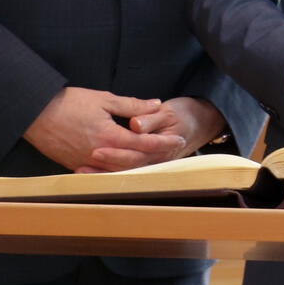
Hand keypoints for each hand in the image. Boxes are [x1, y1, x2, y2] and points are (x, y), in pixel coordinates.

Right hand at [23, 86, 184, 172]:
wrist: (34, 113)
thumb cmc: (68, 102)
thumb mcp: (103, 99)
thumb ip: (131, 105)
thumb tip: (155, 105)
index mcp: (109, 137)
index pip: (144, 143)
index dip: (163, 142)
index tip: (179, 140)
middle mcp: (100, 154)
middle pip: (135, 161)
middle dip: (156, 155)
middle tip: (173, 150)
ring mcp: (87, 163)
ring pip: (120, 170)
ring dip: (140, 165)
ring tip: (156, 159)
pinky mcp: (76, 166)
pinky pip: (103, 172)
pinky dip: (119, 170)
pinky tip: (129, 166)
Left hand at [86, 96, 224, 170]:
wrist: (203, 122)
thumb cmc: (186, 115)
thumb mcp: (169, 112)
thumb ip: (150, 117)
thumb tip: (135, 124)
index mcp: (162, 145)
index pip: (136, 151)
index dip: (115, 151)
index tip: (95, 148)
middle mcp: (157, 159)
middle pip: (127, 165)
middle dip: (104, 164)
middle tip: (85, 158)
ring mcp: (152, 163)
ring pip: (124, 172)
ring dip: (102, 172)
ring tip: (80, 170)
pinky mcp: (146, 163)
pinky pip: (124, 171)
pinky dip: (106, 173)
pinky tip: (89, 171)